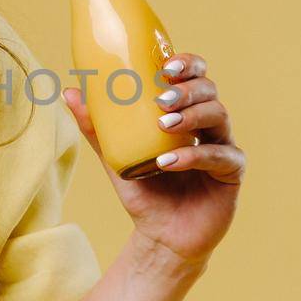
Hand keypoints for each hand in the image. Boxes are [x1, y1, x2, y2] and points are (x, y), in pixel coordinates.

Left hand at [61, 52, 244, 271]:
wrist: (160, 237)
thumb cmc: (144, 192)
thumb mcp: (116, 156)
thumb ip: (98, 128)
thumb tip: (70, 91)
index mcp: (186, 113)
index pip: (195, 77)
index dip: (187, 64)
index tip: (166, 65)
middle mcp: (208, 126)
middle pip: (209, 91)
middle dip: (187, 89)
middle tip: (161, 98)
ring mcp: (223, 146)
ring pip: (219, 116)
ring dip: (190, 116)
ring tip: (164, 124)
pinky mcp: (231, 173)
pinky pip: (220, 155)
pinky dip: (193, 154)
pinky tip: (169, 160)